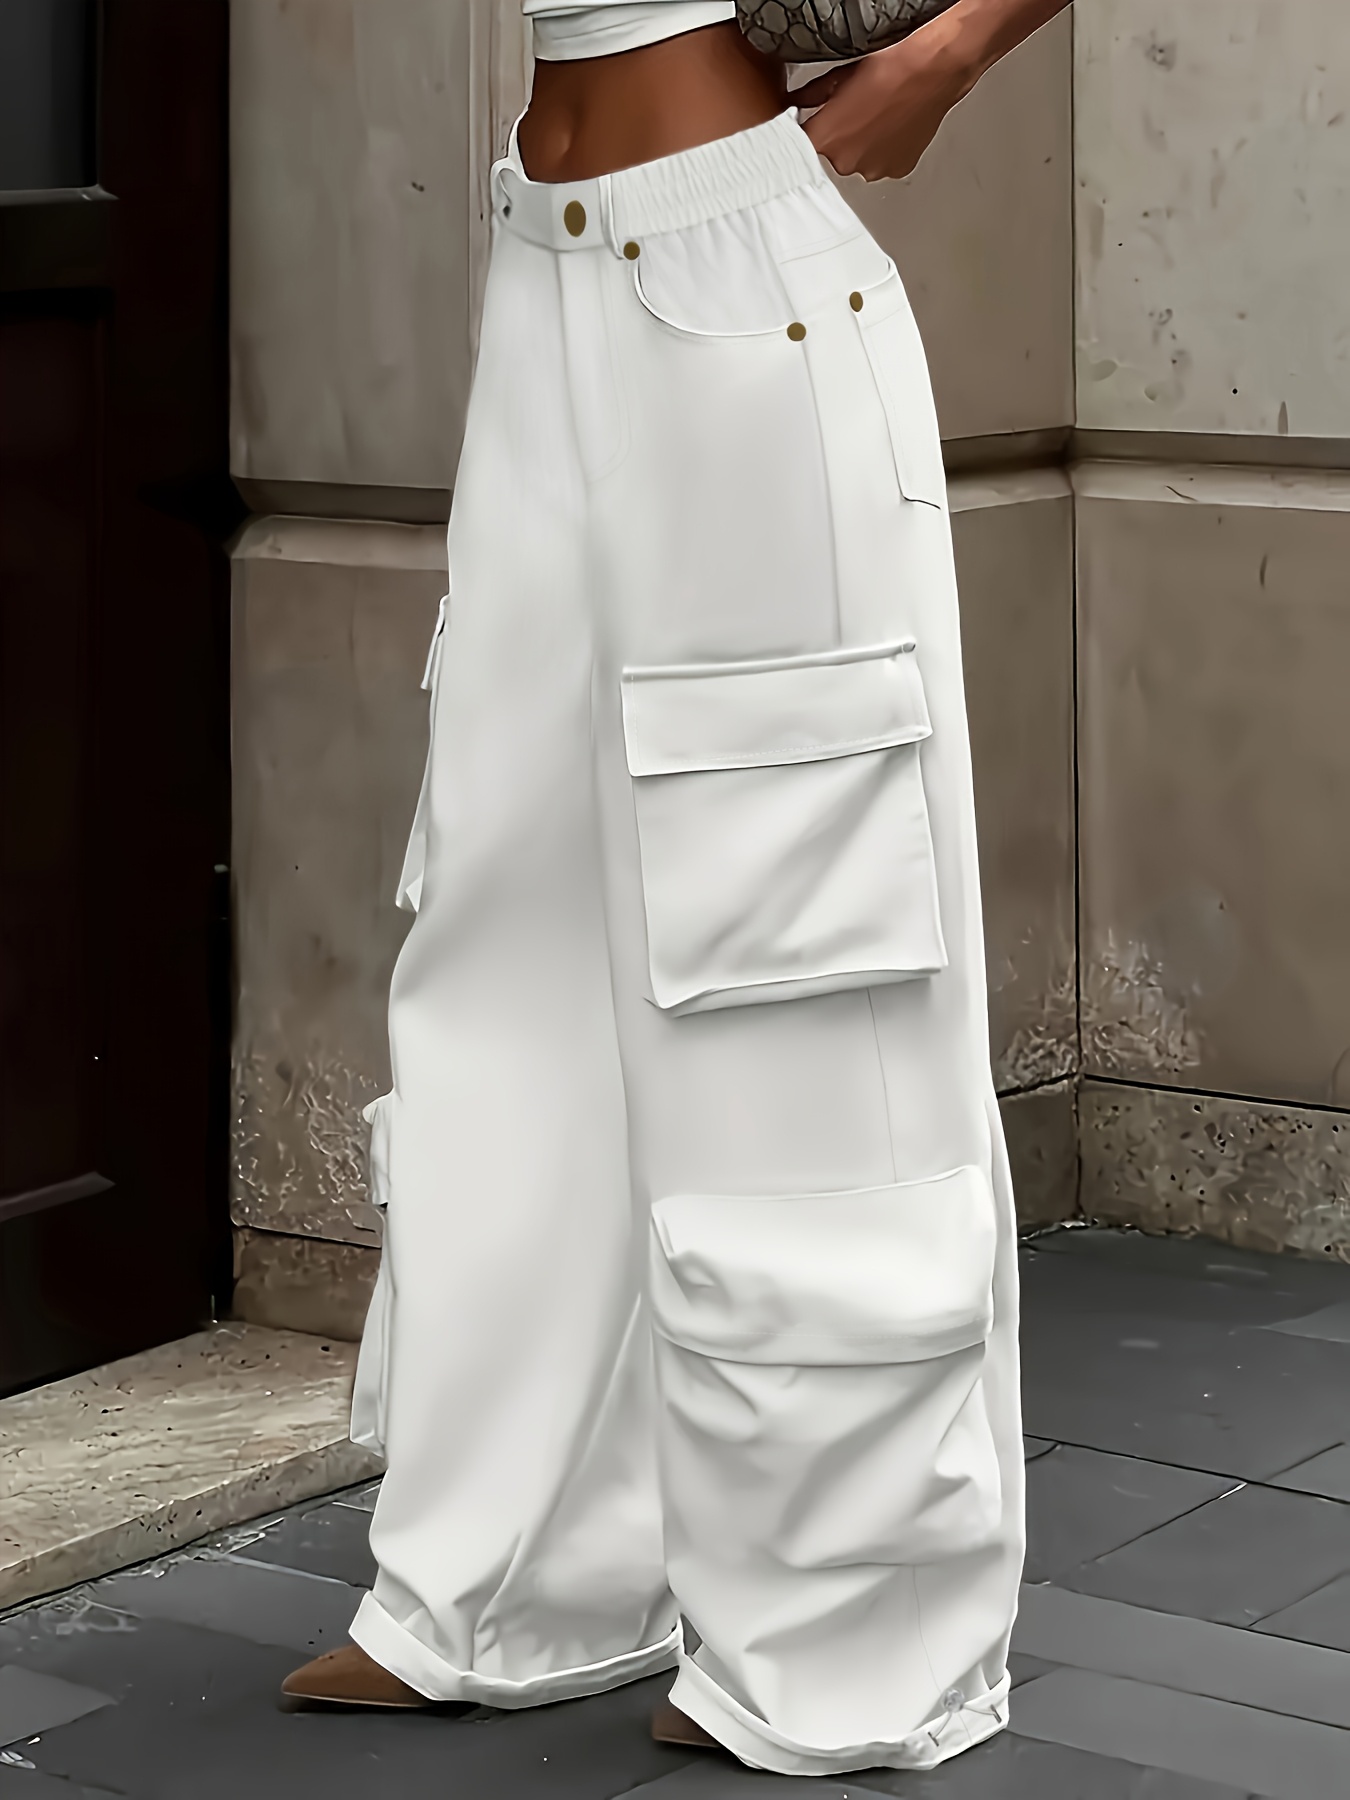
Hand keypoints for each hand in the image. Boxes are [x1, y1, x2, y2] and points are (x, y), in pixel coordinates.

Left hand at [797, 22, 976, 181]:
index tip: (811, 127)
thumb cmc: (889, 69)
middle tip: (854, 113)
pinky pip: (882, 163)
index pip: (800, 148)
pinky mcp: (895, 170)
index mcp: (824, 139)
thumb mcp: (840, 77)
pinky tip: (891, 128)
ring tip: (877, 118)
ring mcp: (871, 170)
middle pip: (831, 156)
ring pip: (858, 161)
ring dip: (862, 146)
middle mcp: (844, 162)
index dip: (806, 136)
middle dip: (838, 138)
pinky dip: (884, 151)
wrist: (930, 71)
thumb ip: (813, 95)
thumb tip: (799, 100)